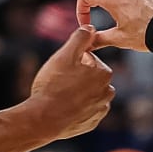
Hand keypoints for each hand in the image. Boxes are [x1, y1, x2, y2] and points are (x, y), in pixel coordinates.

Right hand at [25, 24, 113, 141]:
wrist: (44, 119)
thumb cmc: (54, 84)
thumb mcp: (65, 54)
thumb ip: (80, 38)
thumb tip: (90, 28)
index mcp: (104, 73)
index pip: (89, 59)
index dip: (72, 60)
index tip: (61, 68)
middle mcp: (107, 92)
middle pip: (90, 77)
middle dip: (76, 76)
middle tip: (59, 81)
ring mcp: (100, 110)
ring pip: (88, 94)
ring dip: (77, 92)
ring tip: (60, 95)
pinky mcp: (92, 123)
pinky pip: (85, 111)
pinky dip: (76, 108)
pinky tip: (63, 108)